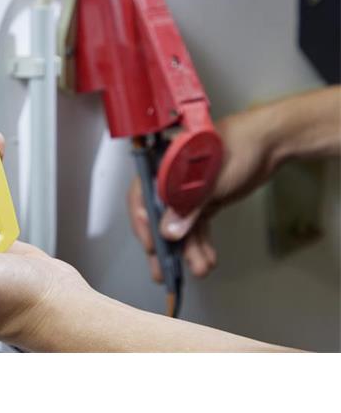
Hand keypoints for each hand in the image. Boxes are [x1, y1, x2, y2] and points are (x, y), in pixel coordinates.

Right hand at [128, 105, 277, 280]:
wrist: (271, 142)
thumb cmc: (239, 144)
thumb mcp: (210, 178)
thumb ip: (187, 206)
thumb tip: (169, 231)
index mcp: (163, 163)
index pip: (141, 196)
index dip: (144, 223)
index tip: (153, 246)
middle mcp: (171, 178)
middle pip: (159, 215)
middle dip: (165, 246)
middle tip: (164, 270)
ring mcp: (188, 190)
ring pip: (181, 225)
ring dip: (190, 249)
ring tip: (200, 267)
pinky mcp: (204, 199)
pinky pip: (198, 225)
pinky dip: (202, 242)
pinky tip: (207, 257)